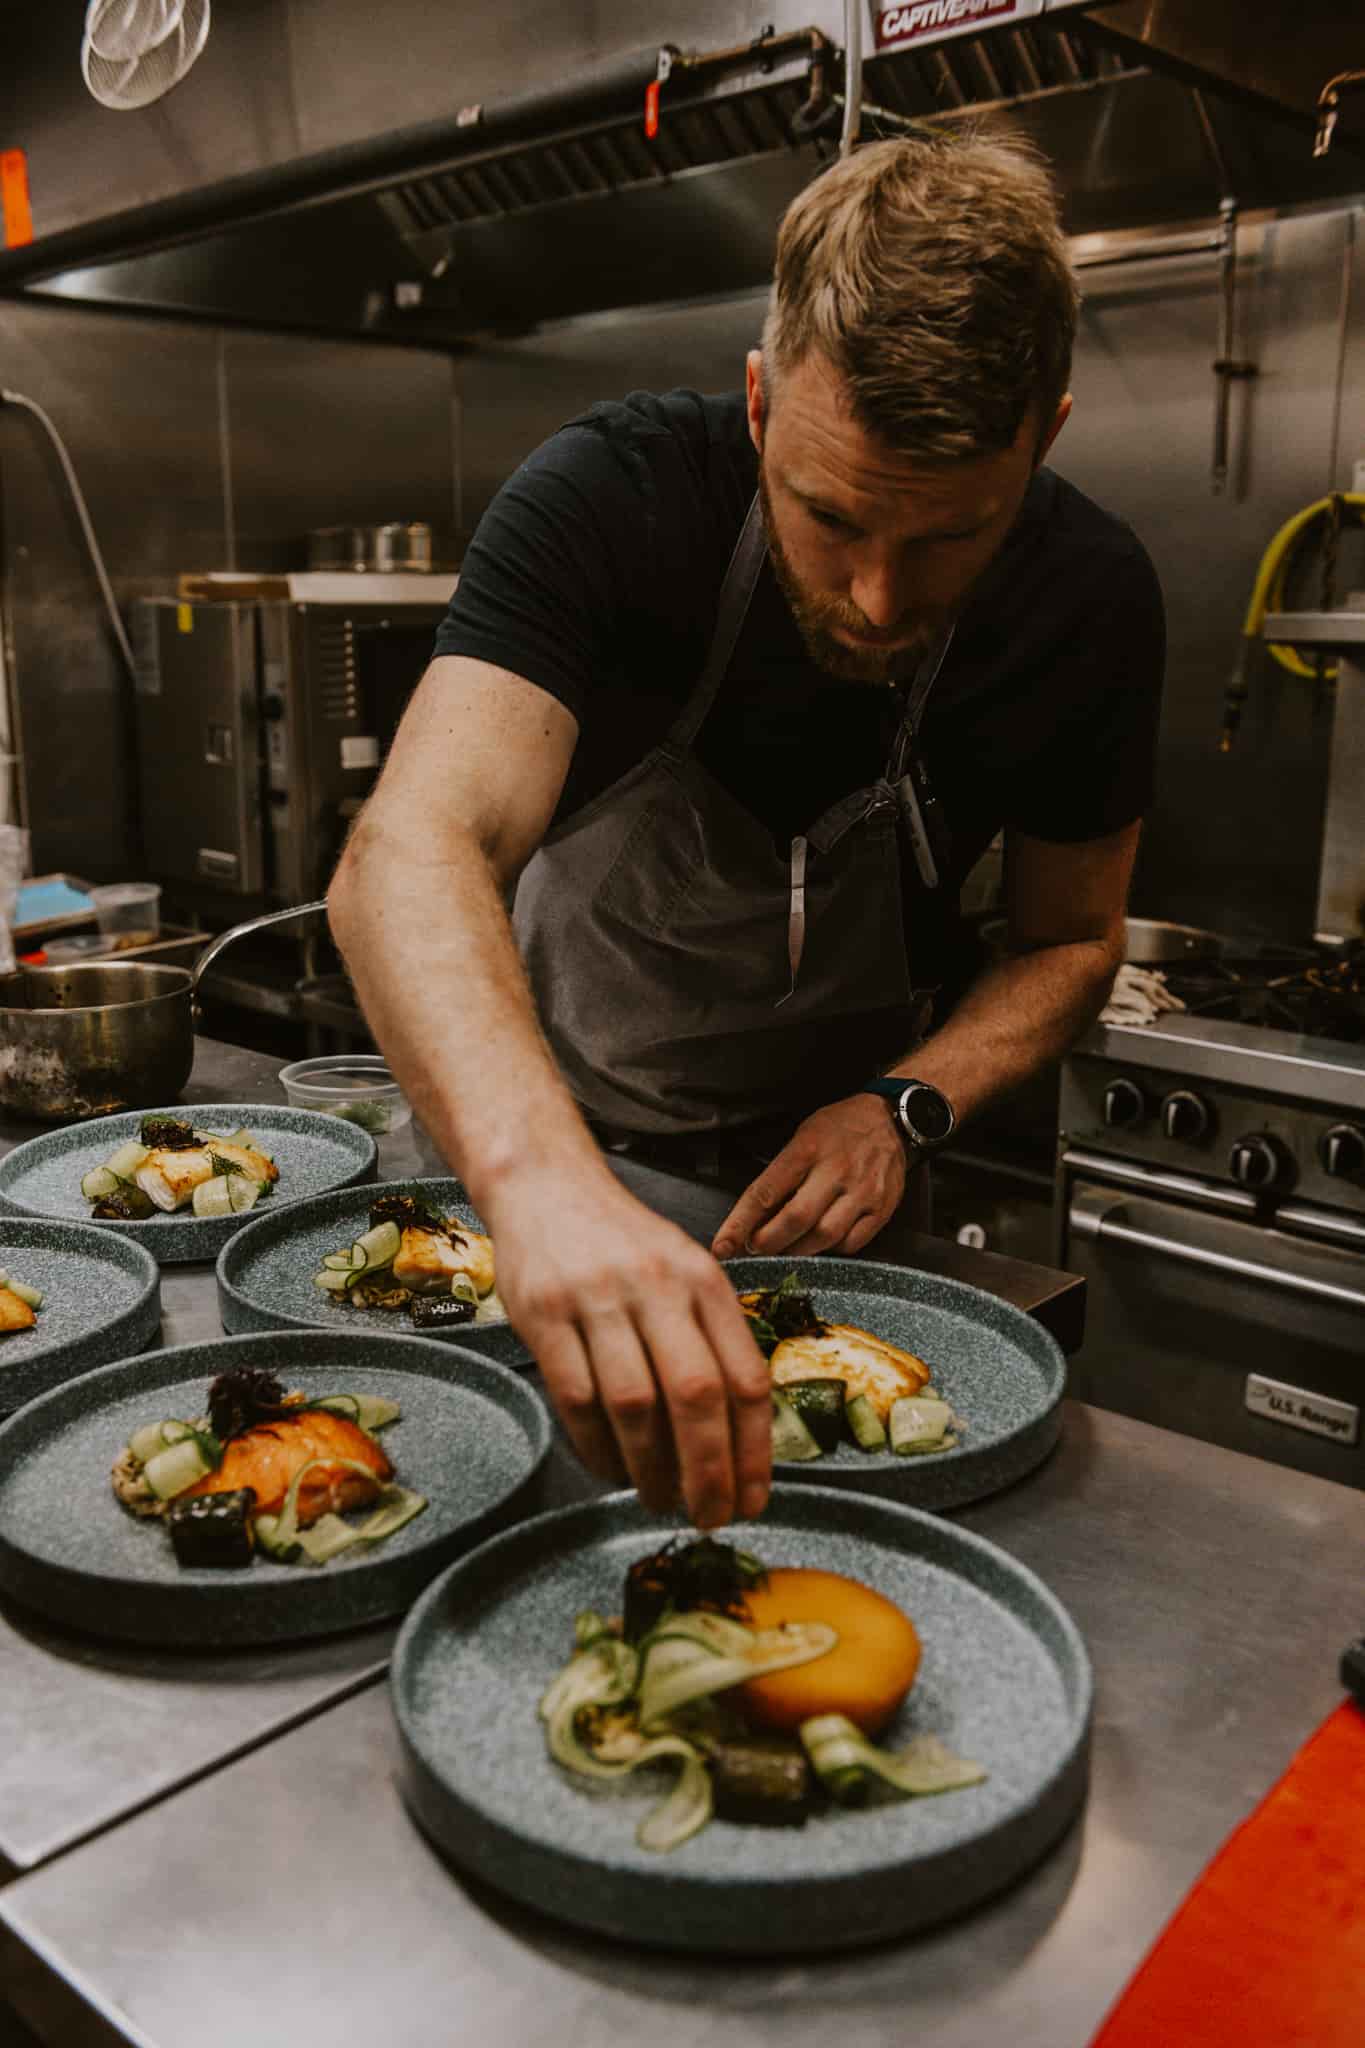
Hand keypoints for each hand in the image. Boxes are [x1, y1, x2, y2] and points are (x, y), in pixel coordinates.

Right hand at [482, 1161, 772, 1530]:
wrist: (546, 1185)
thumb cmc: (624, 1243)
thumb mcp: (685, 1271)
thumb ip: (711, 1338)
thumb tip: (738, 1438)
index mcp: (704, 1280)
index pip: (744, 1376)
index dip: (754, 1450)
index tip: (754, 1498)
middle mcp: (658, 1286)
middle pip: (696, 1396)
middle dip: (709, 1472)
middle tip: (710, 1518)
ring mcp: (598, 1298)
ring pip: (635, 1404)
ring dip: (651, 1468)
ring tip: (660, 1500)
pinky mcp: (544, 1313)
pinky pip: (576, 1398)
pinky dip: (598, 1447)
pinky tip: (612, 1468)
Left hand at [711, 1096, 905, 1259]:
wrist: (889, 1119)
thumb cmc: (838, 1129)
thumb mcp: (801, 1137)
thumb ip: (780, 1176)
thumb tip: (752, 1219)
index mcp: (808, 1149)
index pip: (766, 1192)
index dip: (740, 1224)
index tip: (723, 1245)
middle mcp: (836, 1171)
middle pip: (795, 1219)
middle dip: (767, 1242)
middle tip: (754, 1248)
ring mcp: (862, 1191)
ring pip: (824, 1237)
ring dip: (796, 1251)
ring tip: (784, 1248)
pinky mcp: (882, 1208)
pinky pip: (851, 1243)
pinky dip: (830, 1250)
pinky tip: (819, 1241)